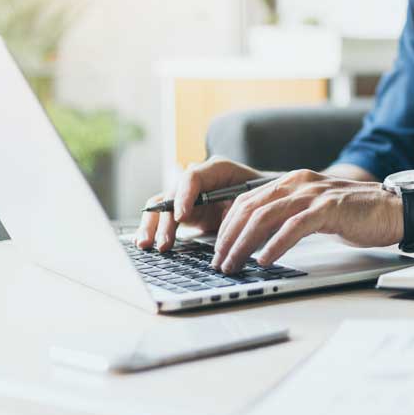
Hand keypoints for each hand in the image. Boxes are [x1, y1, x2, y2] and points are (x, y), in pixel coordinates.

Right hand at [136, 156, 263, 251]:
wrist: (267, 200)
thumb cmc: (265, 196)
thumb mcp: (257, 200)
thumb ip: (242, 209)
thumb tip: (231, 228)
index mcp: (218, 169)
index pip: (193, 177)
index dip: (184, 196)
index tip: (181, 216)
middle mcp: (198, 179)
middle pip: (173, 194)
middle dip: (166, 219)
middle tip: (164, 242)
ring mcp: (188, 194)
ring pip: (161, 205)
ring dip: (152, 225)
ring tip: (146, 245)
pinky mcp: (184, 210)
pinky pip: (163, 217)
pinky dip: (153, 229)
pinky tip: (146, 244)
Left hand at [210, 169, 402, 272]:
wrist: (394, 210)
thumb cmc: (358, 214)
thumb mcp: (316, 210)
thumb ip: (290, 216)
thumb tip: (260, 239)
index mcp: (293, 181)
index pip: (247, 200)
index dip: (228, 225)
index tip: (219, 249)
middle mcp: (299, 182)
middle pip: (250, 207)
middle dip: (229, 237)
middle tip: (220, 262)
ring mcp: (314, 195)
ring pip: (266, 217)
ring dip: (244, 244)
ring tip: (235, 264)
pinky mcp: (329, 209)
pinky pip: (293, 228)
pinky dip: (274, 245)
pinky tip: (264, 260)